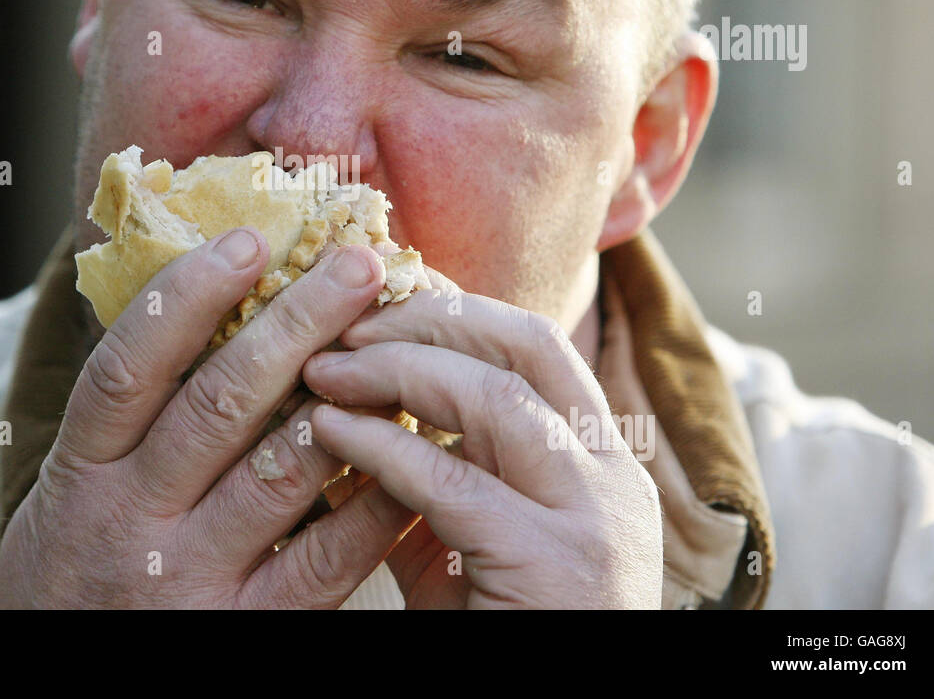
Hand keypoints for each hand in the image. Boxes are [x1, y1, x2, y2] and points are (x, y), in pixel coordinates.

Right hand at [0, 228, 419, 607]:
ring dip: (349, 401)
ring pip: (280, 474)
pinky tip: (410, 448)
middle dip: (296, 325)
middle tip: (359, 265)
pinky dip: (371, 499)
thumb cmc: (83, 562)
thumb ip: (127, 411)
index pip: (127, 368)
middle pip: (218, 405)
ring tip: (399, 344)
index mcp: (80, 472)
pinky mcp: (250, 628)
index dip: (186, 297)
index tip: (249, 241)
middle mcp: (130, 521)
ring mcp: (191, 578)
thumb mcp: (75, 483)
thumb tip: (202, 296)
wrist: (68, 684)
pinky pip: (322, 558)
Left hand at [301, 276, 662, 608]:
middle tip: (342, 324)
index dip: (451, 309)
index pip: (533, 343)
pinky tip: (328, 430)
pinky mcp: (553, 566)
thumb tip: (347, 415)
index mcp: (598, 458)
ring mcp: (592, 518)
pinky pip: (453, 481)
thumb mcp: (463, 545)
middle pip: (524, 344)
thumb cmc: (502, 633)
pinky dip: (381, 445)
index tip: (375, 301)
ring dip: (397, 369)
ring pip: (496, 397)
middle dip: (424, 318)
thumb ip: (425, 480)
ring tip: (324, 368)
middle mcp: (609, 475)